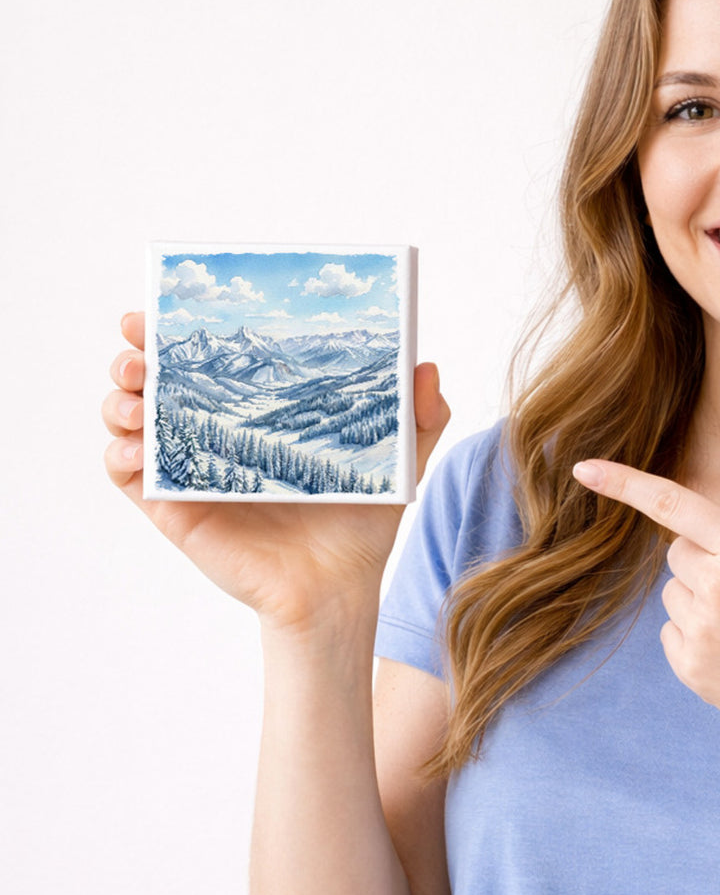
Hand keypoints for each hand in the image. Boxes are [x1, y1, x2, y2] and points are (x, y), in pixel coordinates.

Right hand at [102, 312, 449, 633]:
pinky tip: (134, 450)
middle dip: (136, 357)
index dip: (179, 332)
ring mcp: (191, 471)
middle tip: (139, 349)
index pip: (210, 360)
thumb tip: (426, 366)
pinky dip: (119, 458)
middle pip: (156, 383)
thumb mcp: (398, 460)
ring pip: (131, 424)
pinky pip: (131, 479)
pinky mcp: (176, 511)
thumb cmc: (362, 523)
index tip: (162, 307)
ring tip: (136, 398)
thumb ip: (420, 415)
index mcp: (257, 415)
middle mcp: (216, 436)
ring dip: (119, 402)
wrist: (340, 587)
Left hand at [572, 458, 719, 755]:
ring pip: (674, 594)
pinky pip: (672, 633)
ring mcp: (702, 626)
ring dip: (700, 602)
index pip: (675, 504)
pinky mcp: (691, 665)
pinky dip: (695, 639)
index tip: (583, 468)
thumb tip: (710, 543)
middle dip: (703, 564)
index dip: (624, 484)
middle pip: (678, 554)